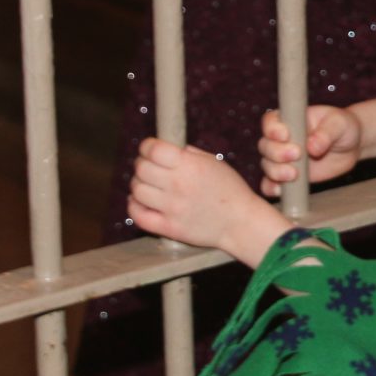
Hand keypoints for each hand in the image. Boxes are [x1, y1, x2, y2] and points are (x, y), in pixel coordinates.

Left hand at [129, 137, 293, 265]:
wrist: (241, 223)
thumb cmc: (230, 190)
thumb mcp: (213, 163)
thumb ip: (188, 154)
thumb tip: (164, 148)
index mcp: (190, 166)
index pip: (153, 150)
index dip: (146, 146)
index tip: (148, 149)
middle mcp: (179, 186)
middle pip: (141, 169)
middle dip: (142, 164)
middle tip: (149, 167)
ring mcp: (172, 209)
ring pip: (137, 190)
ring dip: (139, 185)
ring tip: (148, 185)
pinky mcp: (169, 228)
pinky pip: (137, 215)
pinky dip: (134, 206)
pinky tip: (141, 201)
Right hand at [258, 105, 363, 195]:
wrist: (350, 147)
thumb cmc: (343, 127)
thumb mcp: (338, 124)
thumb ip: (325, 133)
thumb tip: (312, 147)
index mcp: (289, 120)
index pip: (270, 121)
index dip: (273, 129)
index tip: (286, 136)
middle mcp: (281, 139)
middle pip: (265, 146)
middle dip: (277, 153)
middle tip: (298, 155)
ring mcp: (283, 159)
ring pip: (267, 165)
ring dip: (276, 171)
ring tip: (295, 174)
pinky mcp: (287, 176)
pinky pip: (271, 184)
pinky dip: (272, 188)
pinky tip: (282, 191)